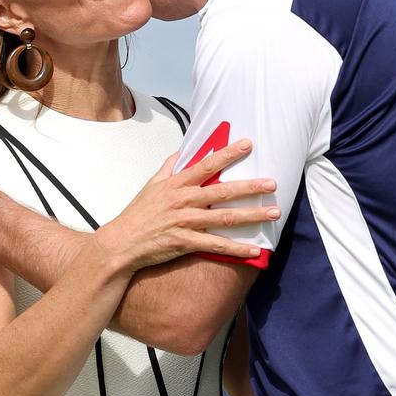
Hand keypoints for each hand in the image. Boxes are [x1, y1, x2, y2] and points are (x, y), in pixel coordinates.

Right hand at [94, 139, 278, 272]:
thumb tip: (181, 151)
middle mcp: (183, 201)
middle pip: (222, 190)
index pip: (206, 164)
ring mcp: (185, 222)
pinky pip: (215, 246)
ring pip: (224, 217)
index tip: (247, 144)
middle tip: (273, 183)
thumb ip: (169, 167)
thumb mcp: (151, 185)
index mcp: (176, 184)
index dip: (228, 153)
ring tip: (274, 213)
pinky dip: (236, 249)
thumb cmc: (137, 214)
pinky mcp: (185, 242)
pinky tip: (254, 250)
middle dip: (250, 187)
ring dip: (252, 215)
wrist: (122, 242)